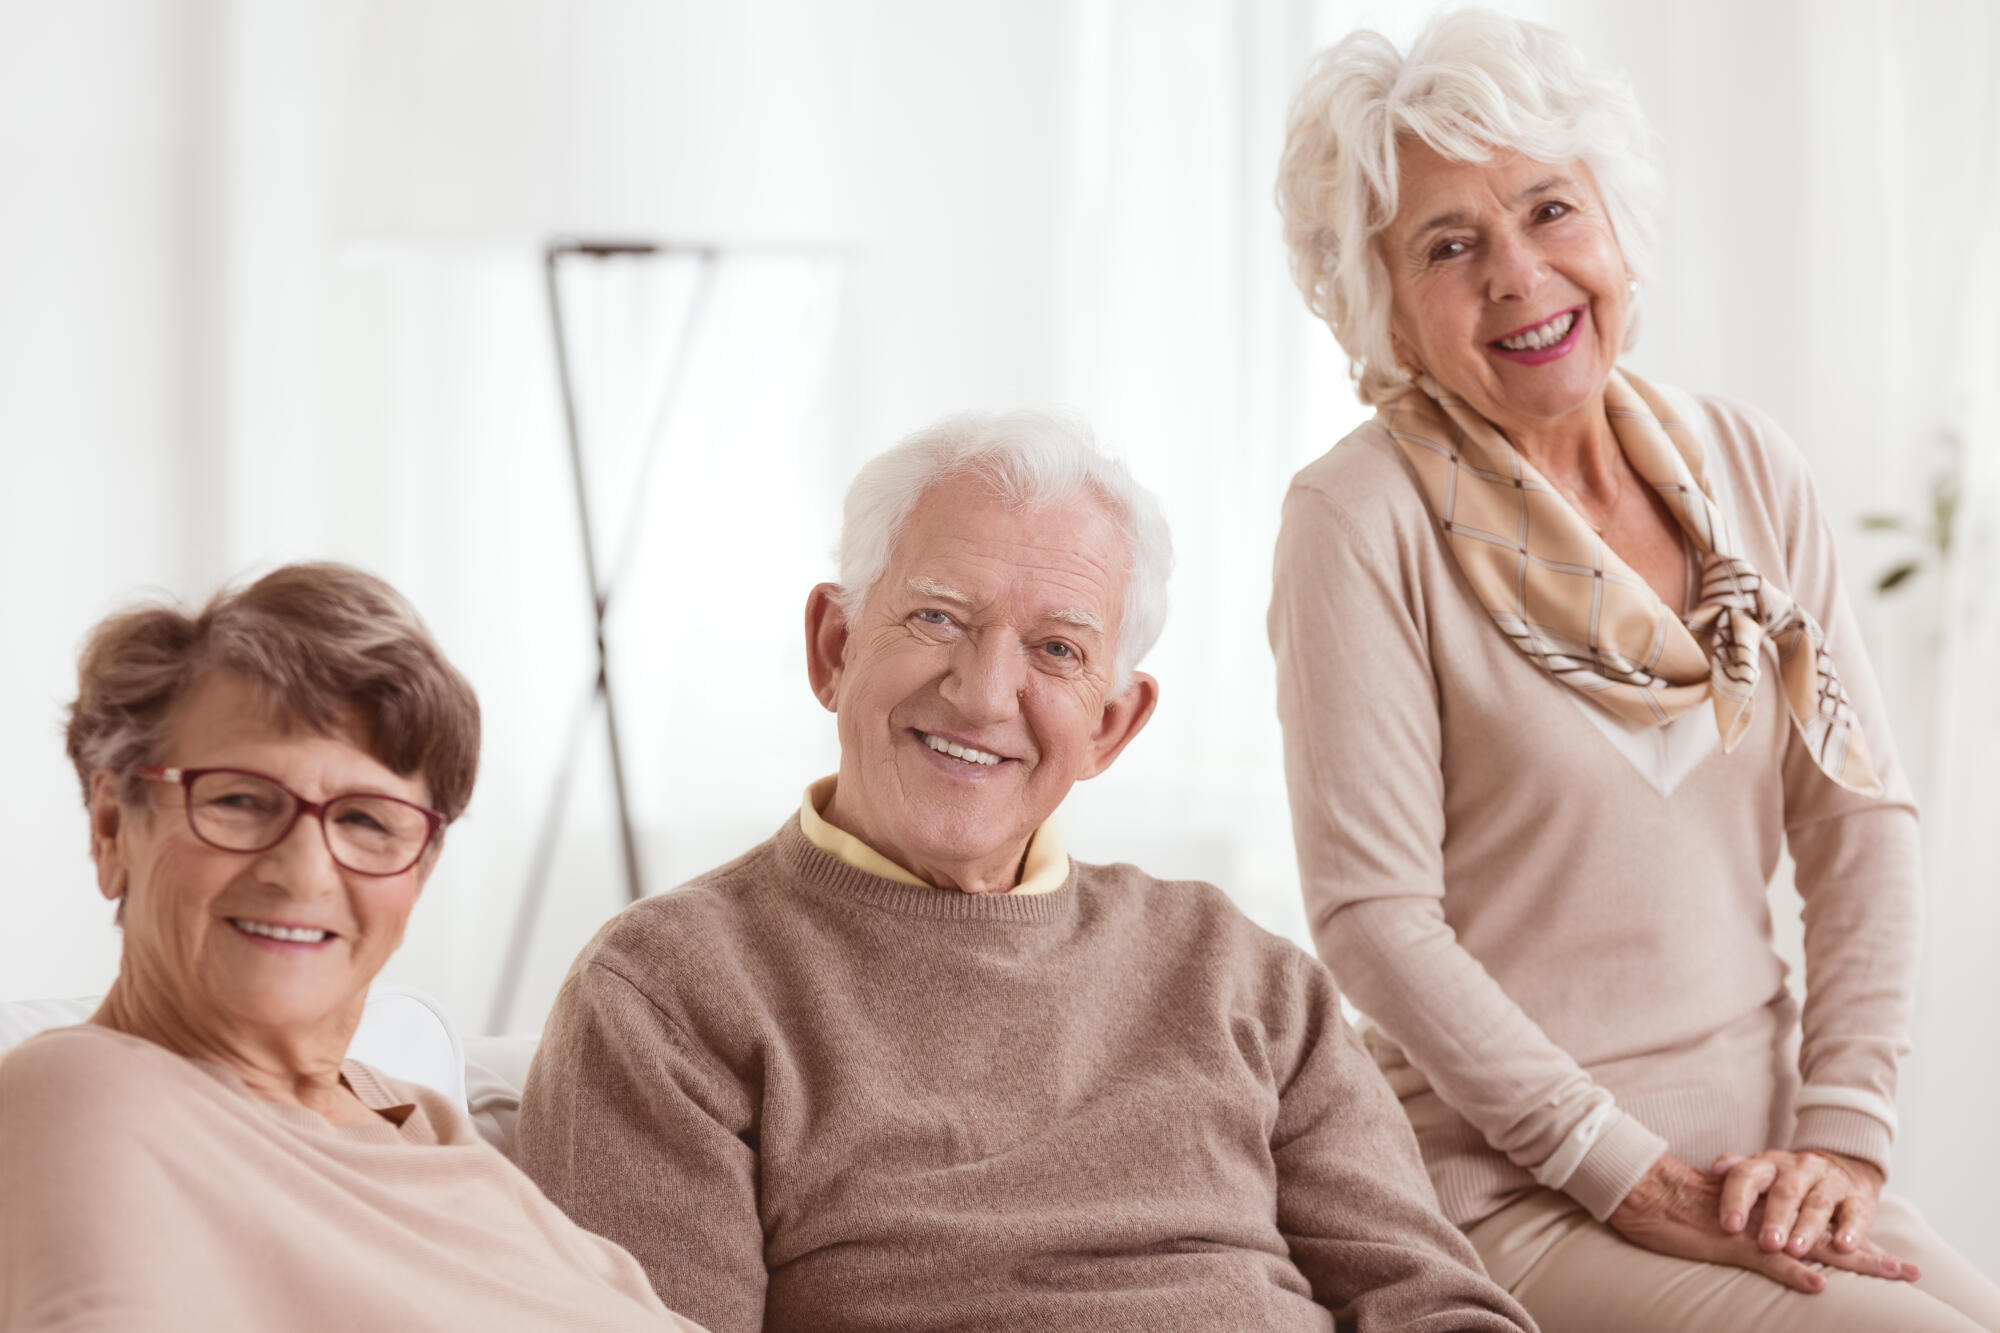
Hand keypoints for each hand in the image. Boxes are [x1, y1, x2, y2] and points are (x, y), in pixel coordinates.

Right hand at [1608, 1155, 1912, 1292]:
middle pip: (1827, 1236)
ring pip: (1810, 1246)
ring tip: (1888, 1275)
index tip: (1886, 1257)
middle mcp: (1767, 1216)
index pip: (1817, 1225)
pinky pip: (1768, 1260)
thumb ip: (1744, 1221)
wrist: (1643, 1189)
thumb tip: (1762, 1234)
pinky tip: (1819, 1283)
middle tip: (1908, 1271)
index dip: (1851, 1240)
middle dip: (1869, 1255)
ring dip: (1851, 1262)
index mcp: (1766, 1210)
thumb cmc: (1673, 1204)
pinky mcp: (1730, 1243)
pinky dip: (1794, 1272)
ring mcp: (1752, 1230)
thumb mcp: (1717, 1214)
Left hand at [1710, 1148, 1916, 1276]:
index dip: (1736, 1200)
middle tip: (1767, 1244)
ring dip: (1806, 1229)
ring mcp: (1829, 1182)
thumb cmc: (1788, 1181)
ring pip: (1817, 1205)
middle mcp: (1798, 1169)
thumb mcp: (1761, 1172)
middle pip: (1784, 1193)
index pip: (1747, 1176)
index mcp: (1768, 1164)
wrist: (1843, 1168)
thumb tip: (1715, 1169)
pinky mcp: (1857, 1199)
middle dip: (1775, 1219)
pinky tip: (1843, 1246)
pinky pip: (1854, 1214)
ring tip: (1795, 1250)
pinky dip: (1850, 1231)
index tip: (1729, 1226)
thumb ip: (1737, 1171)